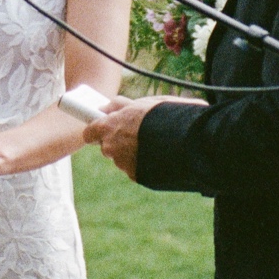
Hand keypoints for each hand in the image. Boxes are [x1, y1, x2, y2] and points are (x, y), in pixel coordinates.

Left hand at [85, 93, 201, 181]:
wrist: (188, 141)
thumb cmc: (167, 115)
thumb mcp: (144, 102)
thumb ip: (122, 106)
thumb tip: (106, 107)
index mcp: (110, 126)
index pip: (89, 131)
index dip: (97, 129)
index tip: (104, 126)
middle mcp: (112, 147)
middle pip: (106, 145)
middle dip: (118, 140)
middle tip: (137, 131)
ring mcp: (123, 163)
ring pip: (122, 157)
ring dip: (132, 151)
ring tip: (155, 142)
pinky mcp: (136, 176)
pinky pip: (135, 167)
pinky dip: (143, 162)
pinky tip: (159, 154)